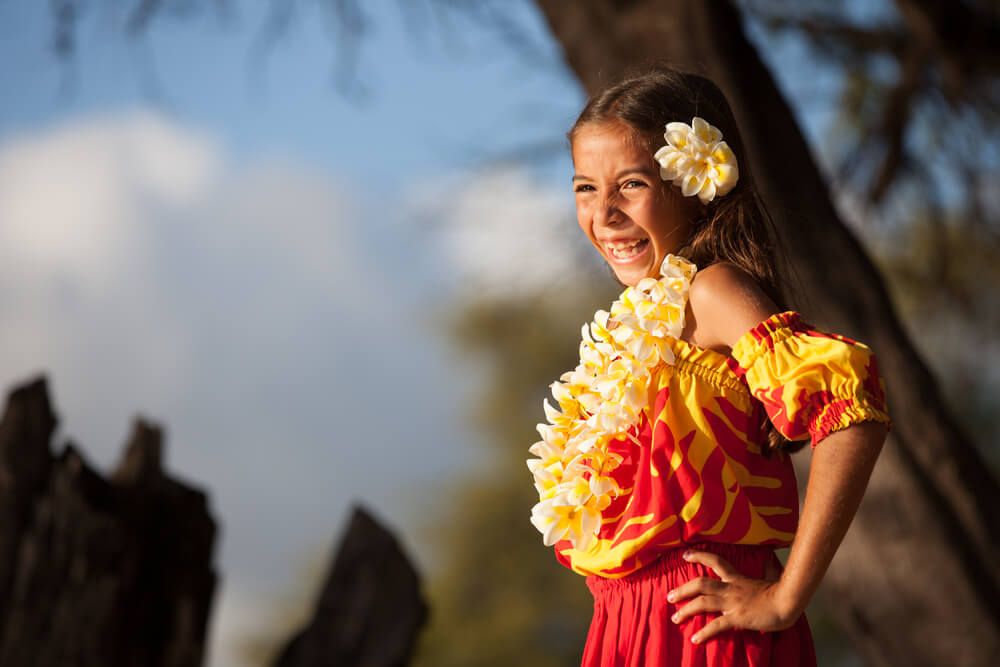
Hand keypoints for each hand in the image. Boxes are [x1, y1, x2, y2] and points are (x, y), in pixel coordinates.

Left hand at [667, 550, 799, 643]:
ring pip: (702, 602)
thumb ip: (766, 569)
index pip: (715, 561)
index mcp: (737, 578)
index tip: (685, 555)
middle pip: (700, 583)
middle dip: (683, 589)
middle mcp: (730, 588)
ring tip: (675, 618)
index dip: (699, 556)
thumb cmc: (782, 591)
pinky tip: (695, 639)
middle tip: (669, 596)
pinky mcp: (736, 617)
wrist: (788, 602)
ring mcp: (732, 602)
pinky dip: (704, 633)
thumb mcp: (769, 577)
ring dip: (686, 610)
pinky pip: (716, 625)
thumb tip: (770, 561)